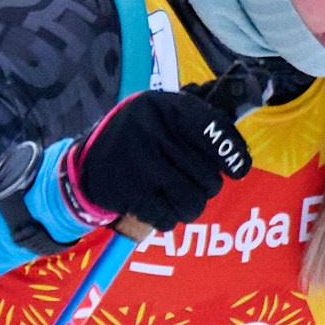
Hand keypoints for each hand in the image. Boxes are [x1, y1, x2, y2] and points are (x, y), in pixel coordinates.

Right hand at [61, 84, 253, 230]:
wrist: (85, 166)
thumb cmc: (140, 141)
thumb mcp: (163, 117)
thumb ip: (201, 125)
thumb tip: (239, 150)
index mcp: (163, 107)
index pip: (212, 130)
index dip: (231, 154)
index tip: (238, 170)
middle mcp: (150, 131)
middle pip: (207, 175)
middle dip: (207, 186)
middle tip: (192, 182)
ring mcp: (138, 164)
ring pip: (192, 201)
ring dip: (191, 206)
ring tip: (179, 197)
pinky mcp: (127, 194)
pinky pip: (168, 217)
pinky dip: (168, 218)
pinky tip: (158, 206)